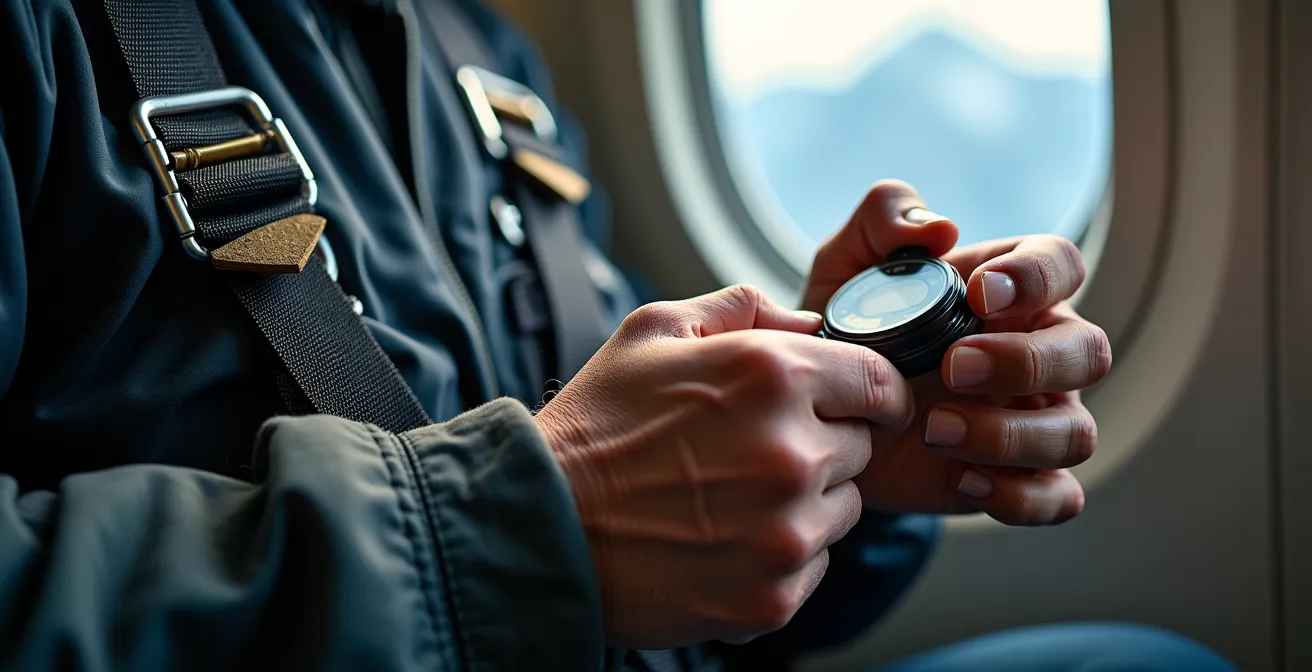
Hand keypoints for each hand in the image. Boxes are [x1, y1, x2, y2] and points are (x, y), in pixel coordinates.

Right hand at [534, 286, 915, 648]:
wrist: (540, 525)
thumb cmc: (595, 426)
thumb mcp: (653, 331)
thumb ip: (742, 308)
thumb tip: (809, 324)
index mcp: (771, 376)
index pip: (880, 383)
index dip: (868, 392)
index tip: (854, 404)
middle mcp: (791, 454)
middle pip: (859, 448)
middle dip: (820, 443)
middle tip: (750, 451)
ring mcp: (786, 533)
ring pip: (841, 510)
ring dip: (803, 502)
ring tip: (728, 497)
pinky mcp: (773, 597)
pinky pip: (812, 567)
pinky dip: (778, 556)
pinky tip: (720, 539)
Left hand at [802, 180, 1111, 525]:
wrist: (818, 416)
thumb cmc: (846, 330)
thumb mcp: (845, 264)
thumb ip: (883, 219)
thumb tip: (939, 228)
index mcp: (1010, 291)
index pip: (1063, 265)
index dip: (1037, 277)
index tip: (979, 294)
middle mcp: (1037, 352)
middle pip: (1090, 352)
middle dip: (1025, 361)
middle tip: (950, 368)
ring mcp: (1032, 418)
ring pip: (1076, 432)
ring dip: (1011, 435)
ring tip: (935, 430)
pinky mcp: (1015, 478)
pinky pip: (1058, 498)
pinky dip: (1018, 495)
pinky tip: (961, 478)